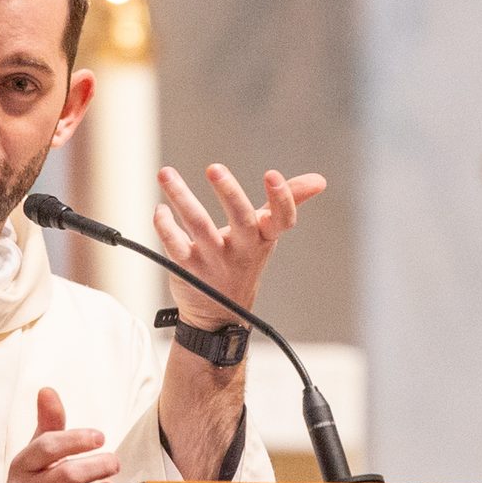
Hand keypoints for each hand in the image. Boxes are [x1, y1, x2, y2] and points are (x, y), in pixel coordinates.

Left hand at [152, 163, 325, 328]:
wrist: (218, 314)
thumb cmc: (243, 261)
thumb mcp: (267, 234)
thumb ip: (288, 202)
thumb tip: (320, 180)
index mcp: (264, 238)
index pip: (282, 220)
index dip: (281, 199)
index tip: (272, 174)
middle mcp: (242, 250)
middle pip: (241, 220)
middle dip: (229, 194)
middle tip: (214, 168)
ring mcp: (214, 261)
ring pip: (199, 226)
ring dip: (181, 198)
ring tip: (166, 173)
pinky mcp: (188, 269)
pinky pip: (174, 245)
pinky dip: (164, 225)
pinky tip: (161, 208)